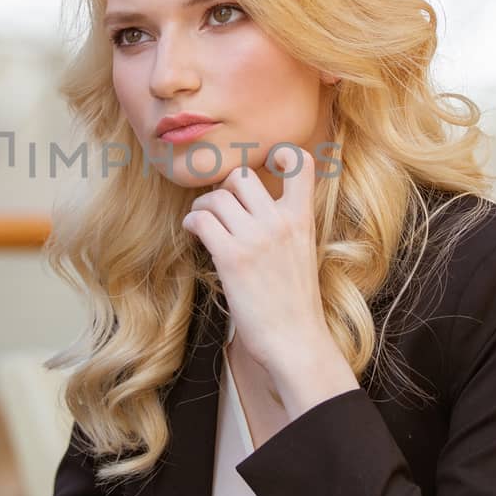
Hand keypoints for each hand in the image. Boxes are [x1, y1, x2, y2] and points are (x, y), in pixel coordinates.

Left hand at [181, 144, 357, 415]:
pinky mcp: (232, 258)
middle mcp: (280, 222)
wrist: (295, 341)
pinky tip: (195, 234)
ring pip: (216, 196)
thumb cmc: (295, 303)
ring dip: (202, 207)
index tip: (267, 165)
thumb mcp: (301, 253)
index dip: (282, 154)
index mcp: (302, 219)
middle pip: (241, 175)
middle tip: (219, 208)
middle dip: (224, 187)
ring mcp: (256, 238)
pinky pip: (201, 220)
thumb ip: (286, 226)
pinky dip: (192, 222)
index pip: (301, 163)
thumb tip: (253, 208)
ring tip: (203, 224)